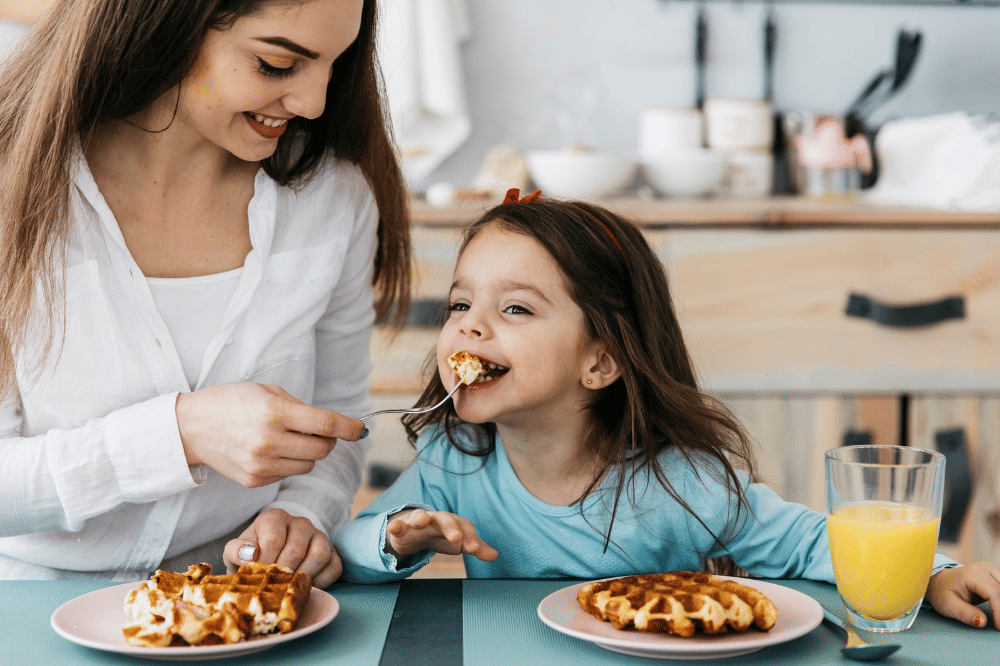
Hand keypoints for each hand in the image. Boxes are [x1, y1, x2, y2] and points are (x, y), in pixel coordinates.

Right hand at [176, 383, 364, 486]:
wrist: (191, 427)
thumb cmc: (232, 403)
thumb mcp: (268, 392)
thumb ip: (302, 409)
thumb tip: (335, 426)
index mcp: (274, 413)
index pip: (326, 424)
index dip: (349, 427)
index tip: (360, 430)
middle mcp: (269, 441)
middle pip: (323, 449)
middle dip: (327, 440)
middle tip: (316, 430)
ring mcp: (262, 465)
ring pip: (309, 464)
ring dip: (308, 452)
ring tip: (288, 438)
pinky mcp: (255, 481)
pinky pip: (289, 474)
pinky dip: (288, 463)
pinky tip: (270, 451)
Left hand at [224, 508, 342, 588]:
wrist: (269, 558)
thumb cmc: (252, 555)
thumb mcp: (235, 552)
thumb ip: (235, 551)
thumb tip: (251, 555)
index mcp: (275, 518)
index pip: (274, 540)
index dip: (266, 563)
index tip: (259, 577)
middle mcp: (300, 523)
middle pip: (297, 550)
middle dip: (283, 573)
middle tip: (274, 587)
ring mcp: (319, 535)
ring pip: (320, 555)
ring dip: (304, 577)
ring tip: (290, 587)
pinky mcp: (333, 551)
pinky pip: (334, 566)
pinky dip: (322, 582)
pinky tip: (306, 586)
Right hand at [385, 508, 498, 562]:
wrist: (414, 531)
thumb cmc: (440, 536)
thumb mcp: (458, 542)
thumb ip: (475, 547)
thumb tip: (495, 555)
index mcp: (453, 522)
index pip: (465, 526)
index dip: (471, 537)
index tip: (475, 549)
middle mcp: (436, 519)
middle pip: (445, 519)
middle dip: (450, 527)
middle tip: (457, 539)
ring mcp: (418, 522)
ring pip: (419, 516)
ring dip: (420, 517)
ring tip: (421, 521)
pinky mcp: (402, 528)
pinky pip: (398, 524)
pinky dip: (395, 525)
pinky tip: (393, 528)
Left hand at [925, 560, 999, 628]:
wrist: (939, 582)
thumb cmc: (942, 592)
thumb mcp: (948, 605)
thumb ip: (965, 613)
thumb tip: (982, 621)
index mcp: (972, 574)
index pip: (994, 593)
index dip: (999, 611)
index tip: (998, 626)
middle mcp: (984, 568)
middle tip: (999, 624)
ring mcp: (991, 570)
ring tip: (998, 618)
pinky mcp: (994, 574)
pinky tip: (999, 609)